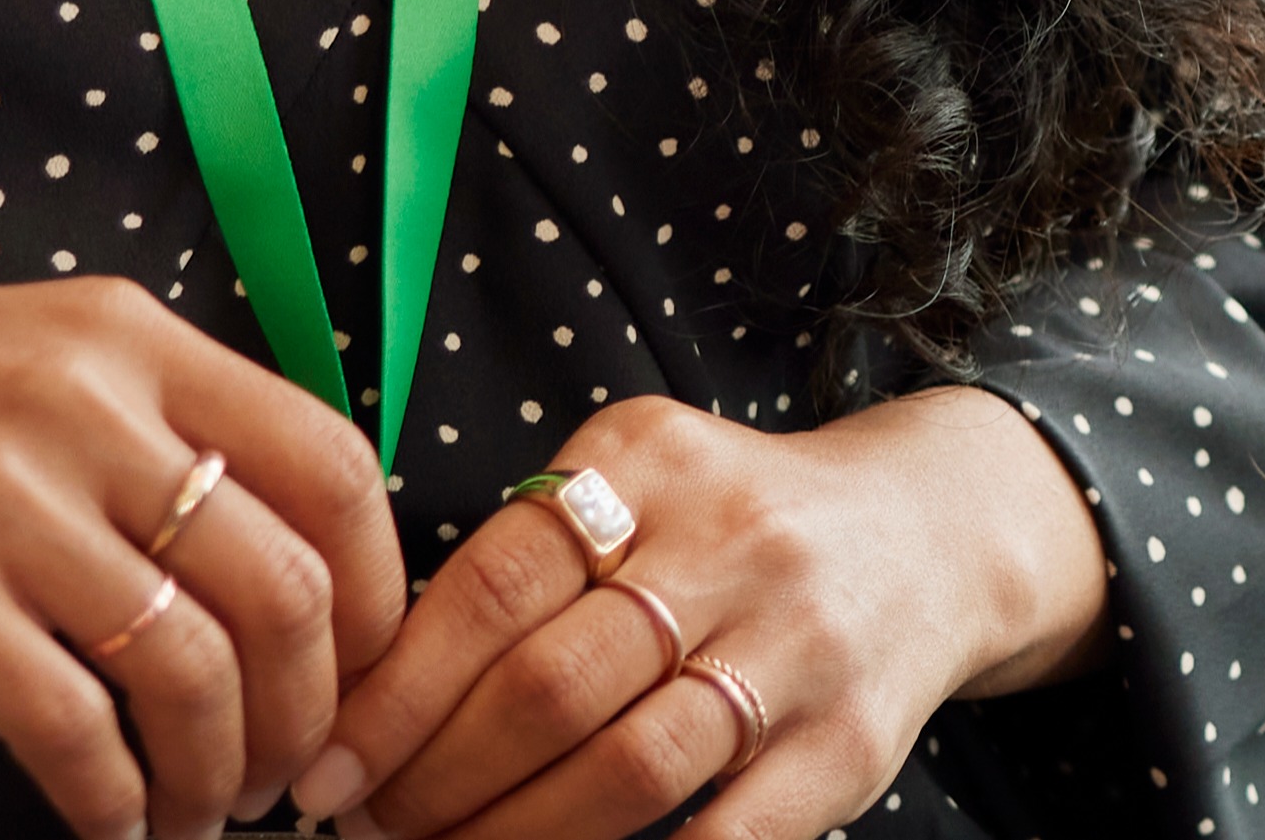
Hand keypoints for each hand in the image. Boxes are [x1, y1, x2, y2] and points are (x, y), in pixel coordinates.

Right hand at [0, 280, 414, 837]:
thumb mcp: (27, 358)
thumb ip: (151, 426)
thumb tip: (289, 554)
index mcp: (127, 338)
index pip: (331, 464)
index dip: (377, 591)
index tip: (363, 671)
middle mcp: (80, 404)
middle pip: (283, 585)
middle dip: (308, 713)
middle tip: (282, 778)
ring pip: (190, 669)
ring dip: (215, 773)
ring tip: (197, 814)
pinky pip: (67, 725)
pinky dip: (111, 799)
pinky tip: (111, 823)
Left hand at [289, 389, 1113, 839]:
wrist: (935, 534)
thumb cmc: (737, 528)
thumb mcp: (638, 487)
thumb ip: (525, 564)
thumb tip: (371, 698)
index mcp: (649, 462)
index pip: (493, 584)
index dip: (397, 693)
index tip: (329, 769)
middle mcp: (732, 544)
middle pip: (551, 687)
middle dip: (438, 780)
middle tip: (375, 826)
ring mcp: (798, 646)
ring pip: (628, 769)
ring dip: (512, 836)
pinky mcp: (848, 743)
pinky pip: (727, 835)